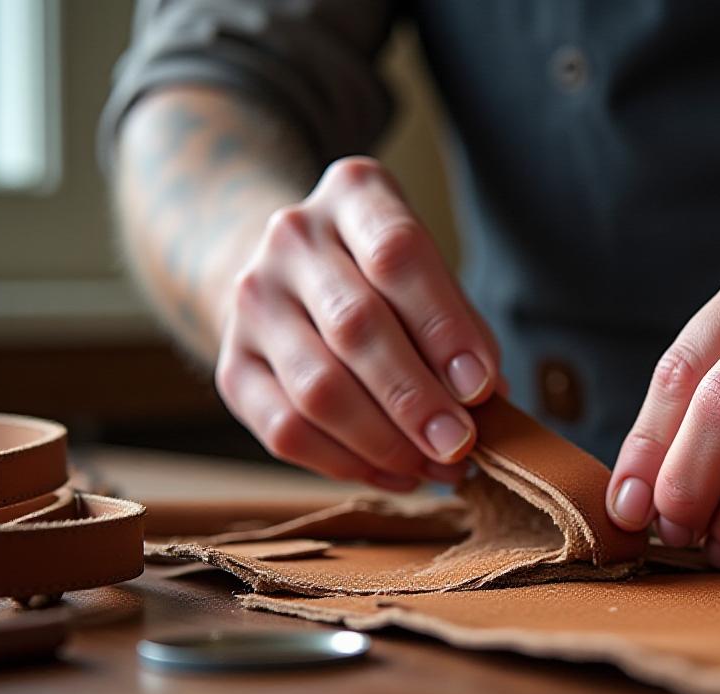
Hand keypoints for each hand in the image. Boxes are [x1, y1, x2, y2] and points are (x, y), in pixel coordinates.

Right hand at [215, 156, 499, 490]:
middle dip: (416, 398)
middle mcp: (292, 237)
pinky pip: (286, 430)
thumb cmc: (385, 280)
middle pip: (355, 326)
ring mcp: (252, 302)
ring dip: (385, 441)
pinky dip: (348, 464)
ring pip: (318, 388)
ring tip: (436, 467)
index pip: (396, 254)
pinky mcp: (230, 367)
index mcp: (354, 194)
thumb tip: (489, 402)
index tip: (481, 386)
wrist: (290, 276)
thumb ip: (461, 328)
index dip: (443, 326)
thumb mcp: (430, 274)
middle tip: (460, 444)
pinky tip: (395, 473)